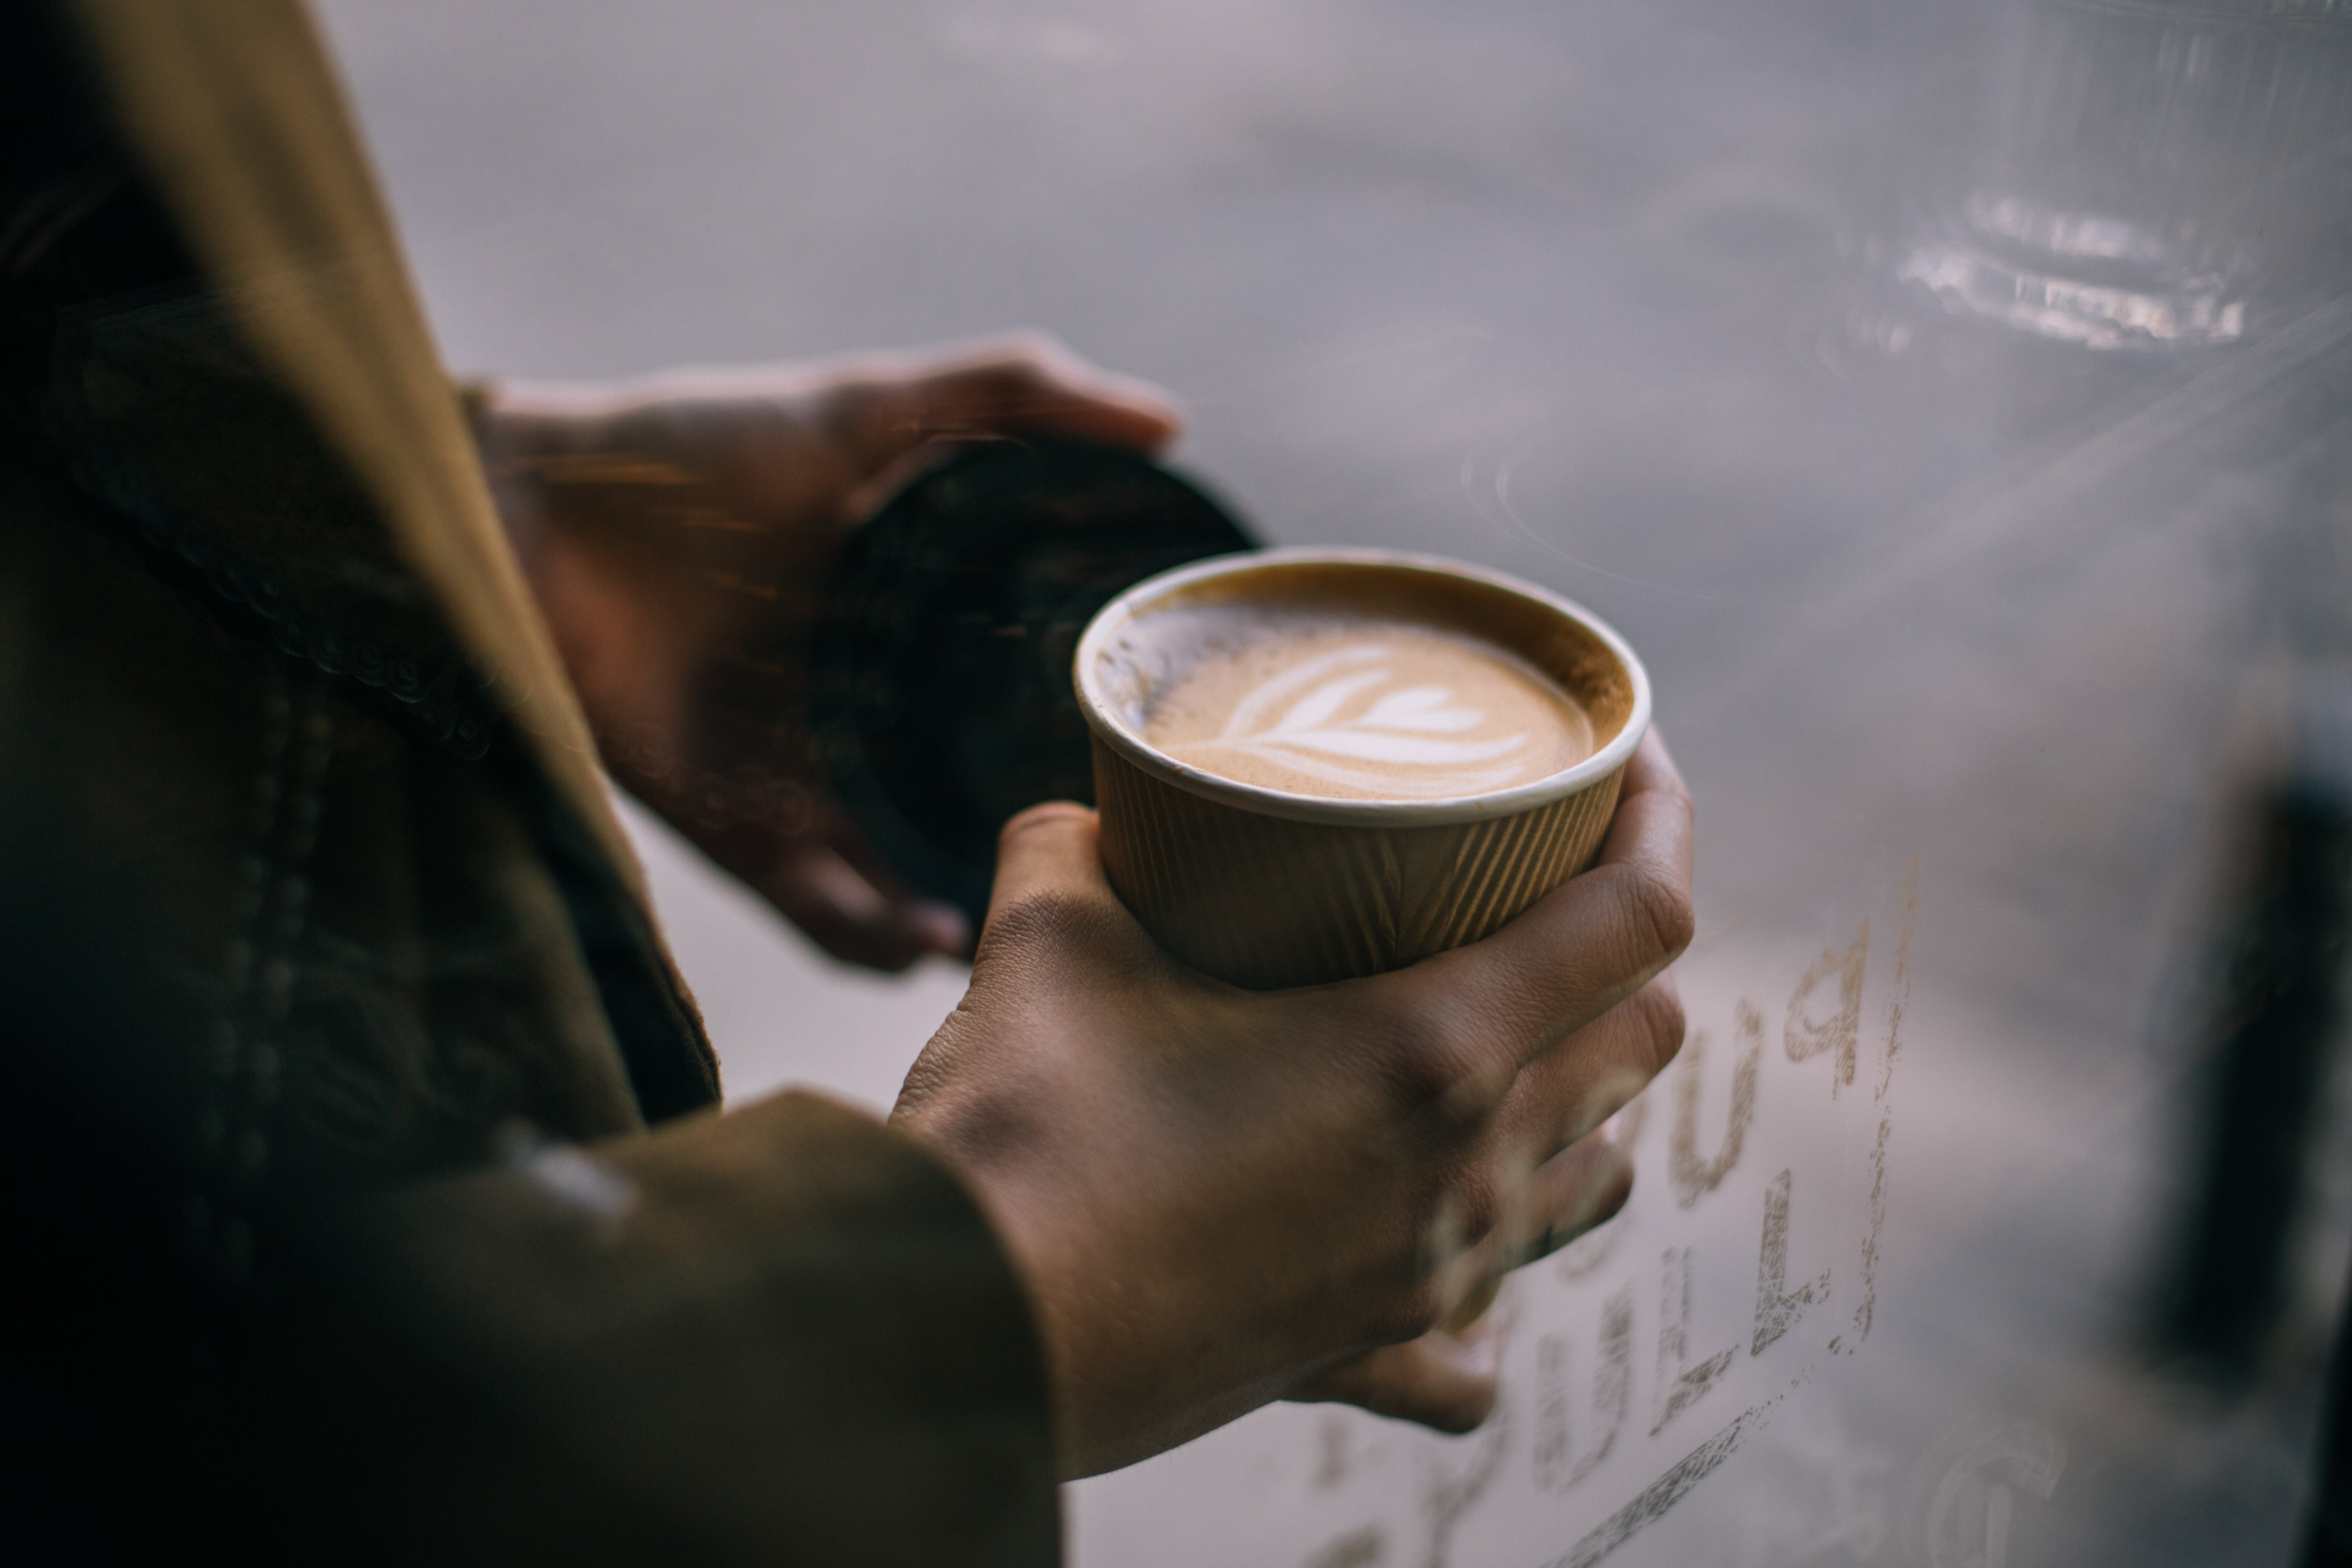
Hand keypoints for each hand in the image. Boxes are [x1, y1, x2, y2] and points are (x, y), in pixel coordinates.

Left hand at [477, 335, 1181, 969]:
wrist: (526, 514)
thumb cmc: (689, 450)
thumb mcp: (866, 404)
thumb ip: (1009, 391)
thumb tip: (1166, 421)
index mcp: (906, 628)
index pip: (1021, 698)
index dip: (1087, 735)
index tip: (1161, 762)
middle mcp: (866, 715)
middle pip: (973, 803)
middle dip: (1037, 852)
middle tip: (1114, 875)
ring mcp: (802, 779)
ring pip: (904, 877)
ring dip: (961, 914)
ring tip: (1021, 928)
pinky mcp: (733, 827)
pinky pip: (815, 907)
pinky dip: (868, 935)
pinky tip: (922, 939)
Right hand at [891, 730, 1692, 1476]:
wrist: (958, 1334)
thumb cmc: (1023, 1139)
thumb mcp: (1047, 943)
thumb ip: (1073, 846)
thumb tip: (1081, 815)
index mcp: (1428, 1050)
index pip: (1636, 916)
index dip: (1661, 814)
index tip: (1629, 756)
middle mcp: (1463, 1170)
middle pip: (1643, 1038)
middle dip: (1622, 945)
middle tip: (1547, 884)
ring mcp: (1425, 1277)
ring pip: (1592, 1179)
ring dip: (1582, 1098)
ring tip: (1511, 1045)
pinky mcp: (1366, 1354)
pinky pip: (1479, 1340)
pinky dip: (1487, 1283)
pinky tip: (1440, 1243)